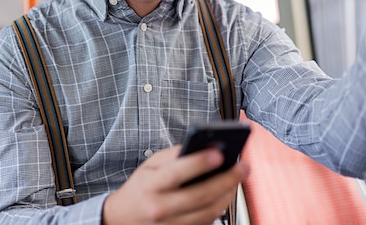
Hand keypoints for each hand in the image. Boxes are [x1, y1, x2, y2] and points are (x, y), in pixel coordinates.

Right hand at [102, 145, 248, 224]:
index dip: (199, 163)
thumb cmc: (140, 188)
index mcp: (150, 185)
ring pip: (208, 211)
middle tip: (243, 166)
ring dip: (228, 194)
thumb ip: (172, 156)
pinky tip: (226, 193)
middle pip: (200, 195)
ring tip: (238, 178)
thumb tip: (200, 147)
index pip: (177, 173)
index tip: (219, 153)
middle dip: (226, 179)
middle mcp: (160, 207)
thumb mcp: (148, 166)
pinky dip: (219, 207)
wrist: (123, 219)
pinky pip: (206, 222)